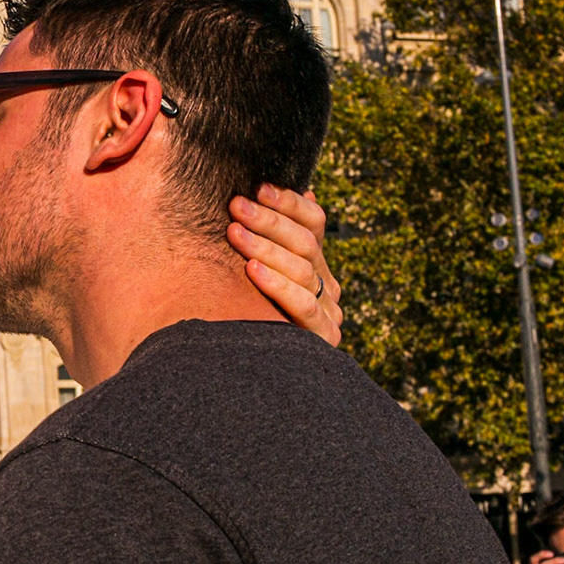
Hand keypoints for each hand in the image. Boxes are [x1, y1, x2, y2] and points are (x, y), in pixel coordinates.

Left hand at [228, 185, 343, 346]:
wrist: (254, 375)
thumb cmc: (243, 312)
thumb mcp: (253, 270)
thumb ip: (263, 239)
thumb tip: (275, 194)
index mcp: (315, 262)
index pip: (313, 221)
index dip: (289, 203)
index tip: (258, 188)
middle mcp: (327, 284)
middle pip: (306, 242)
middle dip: (269, 221)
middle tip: (236, 206)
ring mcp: (328, 310)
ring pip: (303, 269)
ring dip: (266, 248)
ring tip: (235, 233)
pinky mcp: (322, 337)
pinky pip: (302, 305)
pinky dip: (277, 284)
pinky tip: (252, 270)